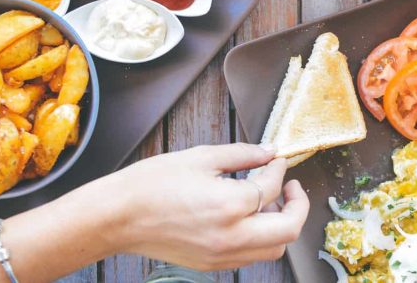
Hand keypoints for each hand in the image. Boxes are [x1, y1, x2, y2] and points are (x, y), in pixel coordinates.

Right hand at [106, 143, 309, 271]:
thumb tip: (268, 152)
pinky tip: (247, 219)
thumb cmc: (151, 184)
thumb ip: (242, 155)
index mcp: (229, 205)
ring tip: (269, 204)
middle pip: (288, 229)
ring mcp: (222, 256)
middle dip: (297, 205)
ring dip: (280, 226)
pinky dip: (259, 239)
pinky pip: (250, 257)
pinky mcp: (212, 265)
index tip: (276, 160)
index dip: (278, 170)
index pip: (271, 188)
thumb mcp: (200, 157)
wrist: (118, 216)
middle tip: (291, 187)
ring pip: (273, 249)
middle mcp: (231, 236)